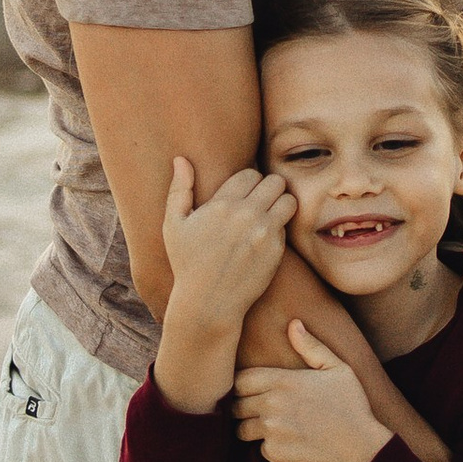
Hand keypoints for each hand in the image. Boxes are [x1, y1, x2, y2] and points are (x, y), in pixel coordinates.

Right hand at [162, 160, 294, 331]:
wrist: (208, 303)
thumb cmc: (187, 263)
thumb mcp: (173, 226)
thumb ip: (179, 189)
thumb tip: (180, 159)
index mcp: (222, 204)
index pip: (251, 173)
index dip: (249, 182)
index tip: (244, 195)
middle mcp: (245, 214)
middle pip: (275, 181)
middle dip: (269, 189)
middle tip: (261, 202)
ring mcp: (264, 232)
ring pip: (289, 200)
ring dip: (281, 204)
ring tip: (270, 215)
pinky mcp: (276, 250)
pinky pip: (288, 226)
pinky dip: (280, 228)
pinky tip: (267, 238)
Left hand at [233, 323, 388, 461]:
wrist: (362, 450)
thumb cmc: (352, 407)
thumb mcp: (338, 370)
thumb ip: (312, 347)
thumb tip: (293, 324)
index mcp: (283, 381)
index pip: (240, 380)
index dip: (245, 386)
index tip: (256, 391)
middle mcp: (272, 405)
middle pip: (237, 406)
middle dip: (247, 408)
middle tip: (267, 412)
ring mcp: (272, 430)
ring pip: (243, 430)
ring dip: (255, 430)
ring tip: (278, 428)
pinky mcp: (275, 454)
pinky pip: (260, 450)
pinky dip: (272, 449)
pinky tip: (292, 444)